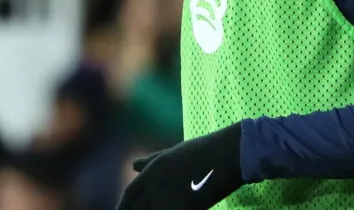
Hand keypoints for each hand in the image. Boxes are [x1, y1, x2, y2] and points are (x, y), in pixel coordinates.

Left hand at [118, 123, 244, 209]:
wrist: (230, 153)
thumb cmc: (204, 150)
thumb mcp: (173, 153)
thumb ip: (151, 161)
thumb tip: (133, 165)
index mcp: (153, 170)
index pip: (129, 194)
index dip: (123, 207)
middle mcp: (156, 184)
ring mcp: (170, 198)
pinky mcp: (184, 208)